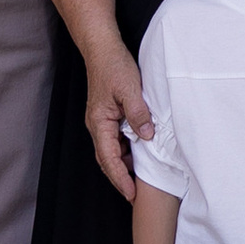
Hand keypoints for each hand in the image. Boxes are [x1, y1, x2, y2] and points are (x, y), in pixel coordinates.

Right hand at [84, 37, 154, 205]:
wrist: (102, 48)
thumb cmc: (114, 66)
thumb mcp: (130, 89)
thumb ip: (138, 113)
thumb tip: (147, 136)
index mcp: (99, 122)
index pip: (108, 158)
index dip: (120, 178)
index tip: (130, 194)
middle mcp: (97, 125)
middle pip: (107, 160)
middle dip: (120, 178)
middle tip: (136, 194)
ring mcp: (101, 121)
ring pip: (111, 150)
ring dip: (123, 165)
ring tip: (140, 178)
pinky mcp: (107, 116)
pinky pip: (115, 140)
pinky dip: (125, 150)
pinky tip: (139, 152)